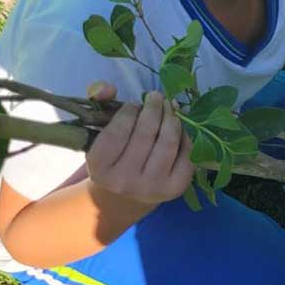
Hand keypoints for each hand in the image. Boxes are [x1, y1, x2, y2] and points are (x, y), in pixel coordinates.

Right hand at [85, 85, 193, 206]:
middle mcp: (124, 181)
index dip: (130, 111)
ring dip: (171, 117)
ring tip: (169, 106)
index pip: (118, 131)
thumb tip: (107, 87)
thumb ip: (99, 104)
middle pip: (146, 133)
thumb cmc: (112, 157)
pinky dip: (185, 134)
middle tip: (156, 97)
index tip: (135, 104)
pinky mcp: (175, 187)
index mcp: (100, 168)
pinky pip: (186, 152)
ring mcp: (151, 186)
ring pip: (168, 141)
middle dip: (154, 108)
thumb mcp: (98, 134)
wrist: (124, 197)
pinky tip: (178, 124)